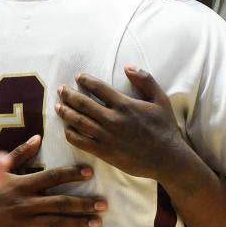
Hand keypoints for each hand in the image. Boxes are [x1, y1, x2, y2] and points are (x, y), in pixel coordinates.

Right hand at [0, 135, 106, 226]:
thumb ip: (20, 153)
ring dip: (78, 223)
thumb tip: (38, 137)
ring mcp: (24, 221)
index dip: (72, 173)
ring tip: (97, 223)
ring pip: (56, 223)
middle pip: (61, 202)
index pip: (53, 176)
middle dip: (84, 203)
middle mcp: (27, 202)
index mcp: (23, 182)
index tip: (90, 172)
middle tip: (104, 204)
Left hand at [56, 67, 192, 181]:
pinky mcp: (104, 152)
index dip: (85, 80)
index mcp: (124, 104)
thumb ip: (145, 80)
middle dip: (68, 94)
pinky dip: (70, 133)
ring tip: (58, 106)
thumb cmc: (165, 128)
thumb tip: (128, 67)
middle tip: (61, 89)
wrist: (167, 159)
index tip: (79, 77)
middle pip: (82, 103)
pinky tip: (67, 128)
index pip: (98, 87)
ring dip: (65, 112)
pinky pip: (81, 141)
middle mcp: (112, 119)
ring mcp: (106, 137)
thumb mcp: (161, 99)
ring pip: (78, 122)